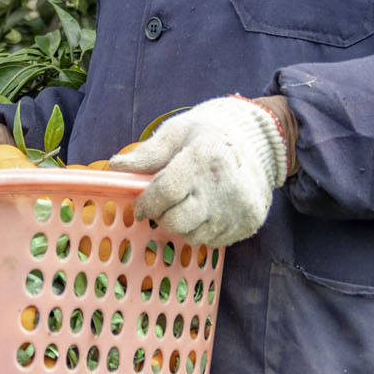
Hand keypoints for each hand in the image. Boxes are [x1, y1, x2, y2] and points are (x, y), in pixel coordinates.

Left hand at [107, 96, 287, 247]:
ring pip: (193, 236)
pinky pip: (213, 241)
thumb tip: (116, 165)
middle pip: (176, 221)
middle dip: (161, 216)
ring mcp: (238, 208)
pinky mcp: (249, 223)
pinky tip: (207, 210)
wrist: (257, 141)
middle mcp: (223, 185)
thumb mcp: (176, 132)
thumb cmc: (207, 134)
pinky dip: (203, 230)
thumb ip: (148, 152)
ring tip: (189, 203)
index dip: (146, 203)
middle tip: (163, 205)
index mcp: (204, 157)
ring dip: (182, 225)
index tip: (140, 206)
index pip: (166, 192)